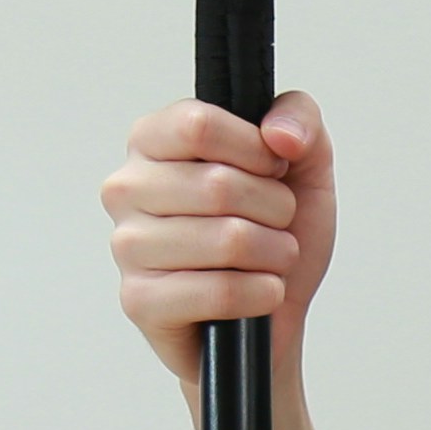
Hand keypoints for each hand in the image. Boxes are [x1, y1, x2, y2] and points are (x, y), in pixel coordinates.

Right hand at [102, 90, 337, 386]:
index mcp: (152, 140)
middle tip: (277, 225)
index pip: (198, 125)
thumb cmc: (272, 232)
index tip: (273, 170)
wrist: (272, 314)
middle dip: (275, 210)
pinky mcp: (139, 301)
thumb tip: (279, 135)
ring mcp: (127, 246)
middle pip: (219, 185)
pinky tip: (261, 293)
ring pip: (228, 240)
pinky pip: (220, 292)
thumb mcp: (303, 163)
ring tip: (271, 259)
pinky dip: (261, 294)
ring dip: (274, 254)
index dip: (256, 151)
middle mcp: (127, 188)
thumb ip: (298, 116)